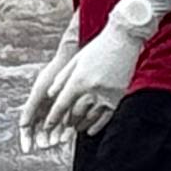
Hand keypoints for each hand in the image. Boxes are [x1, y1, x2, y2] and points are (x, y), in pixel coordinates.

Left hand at [21, 0, 170, 149]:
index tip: (47, 126)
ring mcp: (106, 95)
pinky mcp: (118, 97)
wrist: (123, 40)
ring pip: (89, 117)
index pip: (61, 105)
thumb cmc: (97, 48)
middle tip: (58, 130)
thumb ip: (62, 78)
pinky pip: (105, 117)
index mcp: (78, 80)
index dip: (52, 118)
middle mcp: (91, 90)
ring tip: (73, 129)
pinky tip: (89, 130)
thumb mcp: (75, 60)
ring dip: (79, 125)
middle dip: (64, 123)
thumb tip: (50, 95)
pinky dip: (96, 126)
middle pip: (74, 114)